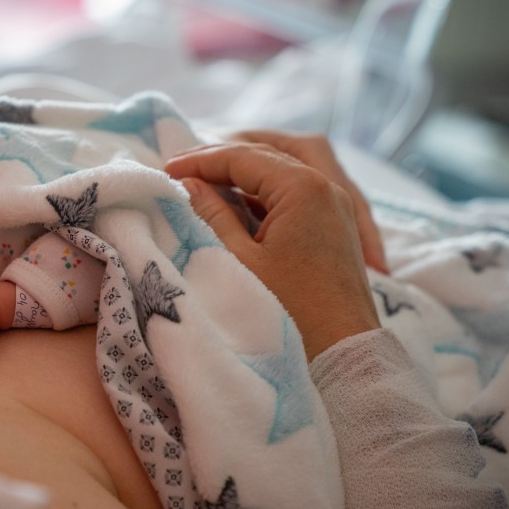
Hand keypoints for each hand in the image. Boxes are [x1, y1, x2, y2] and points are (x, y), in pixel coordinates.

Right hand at [164, 139, 380, 360]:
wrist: (344, 356)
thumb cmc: (290, 312)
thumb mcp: (239, 261)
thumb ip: (210, 215)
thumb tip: (187, 184)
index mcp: (304, 187)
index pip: (242, 157)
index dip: (199, 160)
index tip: (164, 169)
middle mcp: (327, 186)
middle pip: (267, 153)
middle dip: (222, 157)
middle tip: (181, 168)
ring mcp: (336, 204)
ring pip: (287, 165)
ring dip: (247, 168)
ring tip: (207, 180)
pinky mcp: (336, 225)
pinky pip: (299, 189)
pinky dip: (267, 188)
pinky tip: (238, 204)